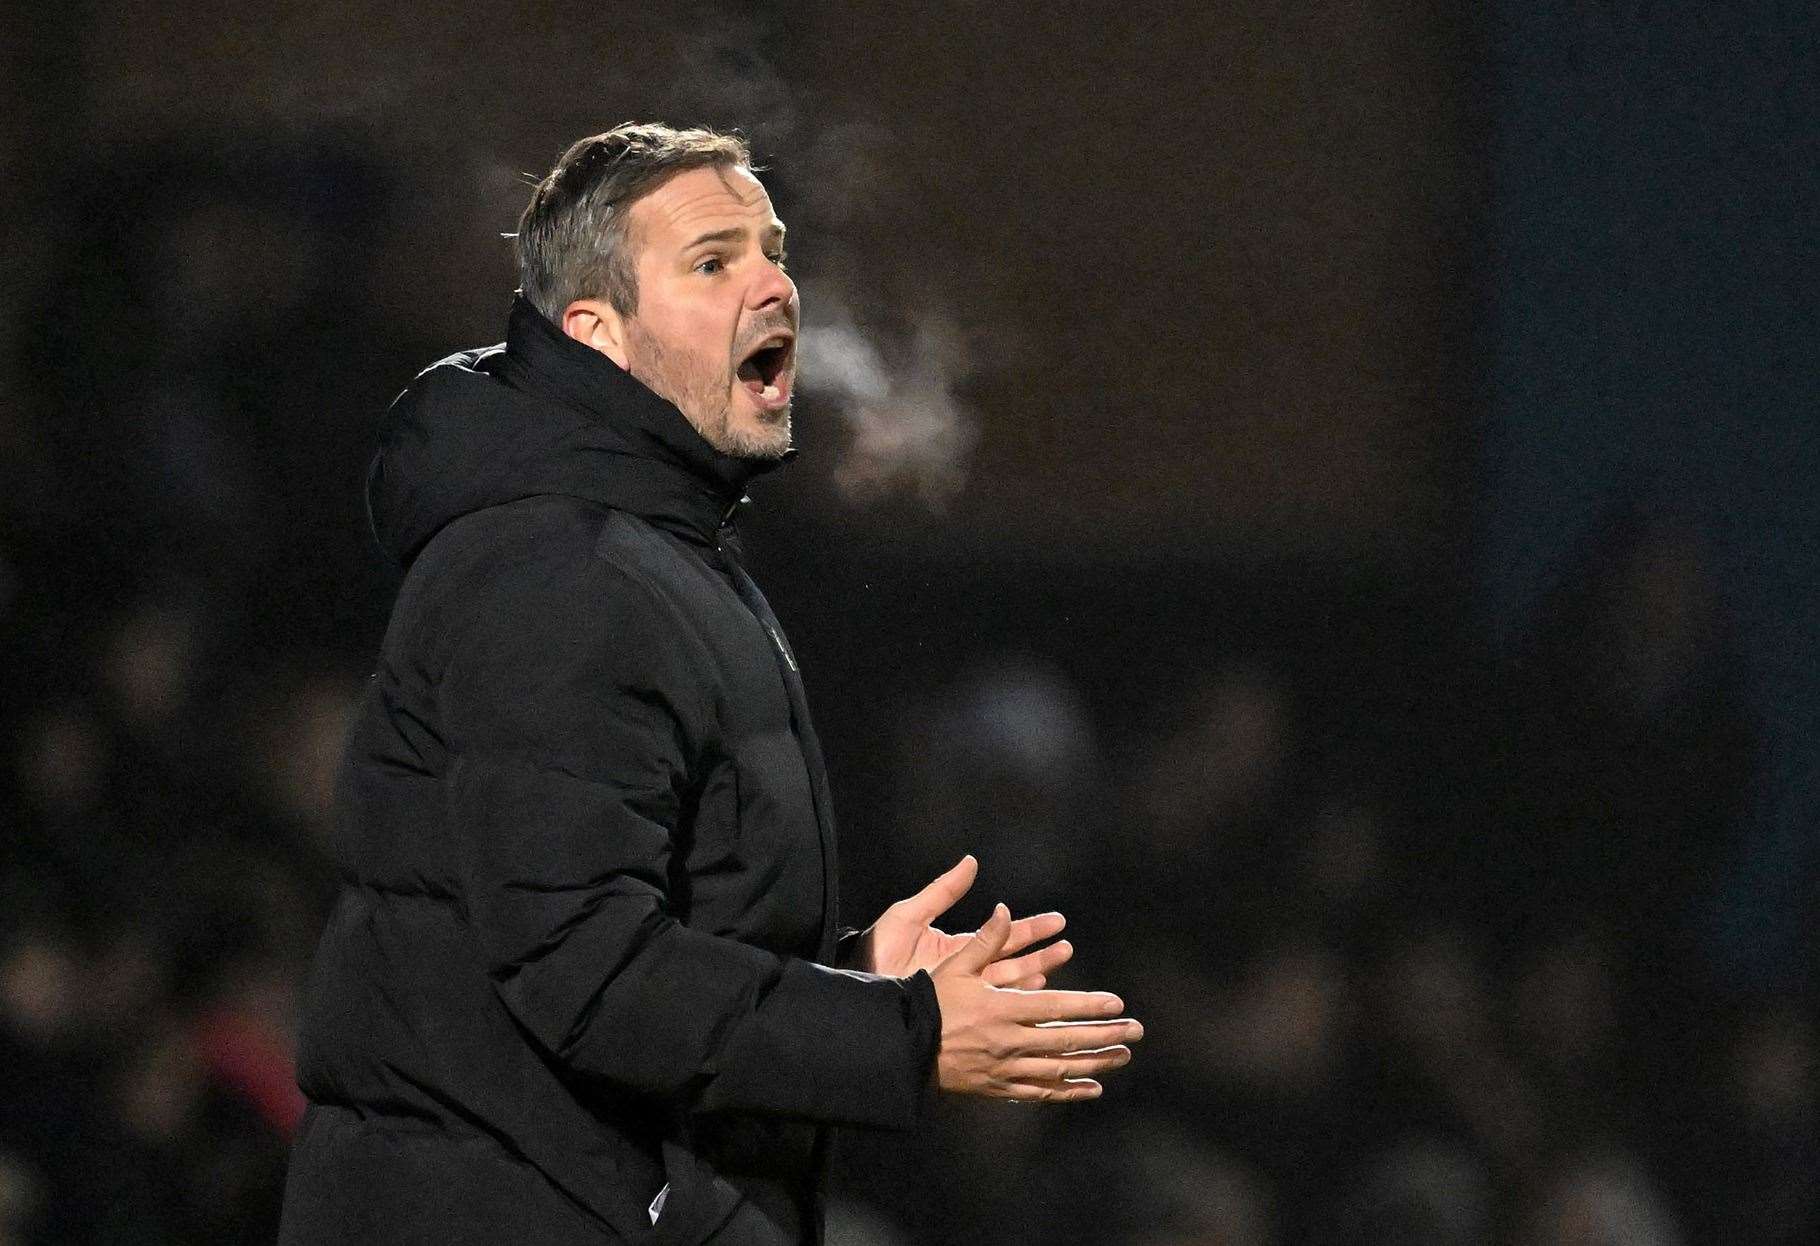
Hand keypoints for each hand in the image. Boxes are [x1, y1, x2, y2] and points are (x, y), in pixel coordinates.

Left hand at [856, 855, 1071, 988]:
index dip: (1030, 928)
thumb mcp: (910, 914)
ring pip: (1007, 984)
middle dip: (1041, 953)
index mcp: (958, 948)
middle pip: (1012, 961)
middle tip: (1067, 945)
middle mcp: (966, 972)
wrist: (856, 987)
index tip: (1057, 921)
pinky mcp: (957, 1012)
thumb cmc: (877, 949)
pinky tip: (1034, 995)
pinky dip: (1014, 1001)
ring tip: (1059, 965)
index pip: (1002, 936)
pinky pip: (992, 1007)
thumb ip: (943, 890)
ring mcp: (963, 994)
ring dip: (1035, 975)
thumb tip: (971, 861)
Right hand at [930, 903, 1141, 1102]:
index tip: (1116, 1004)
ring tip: (1123, 1057)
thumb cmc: (929, 1000)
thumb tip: (1004, 910)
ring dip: (1095, 1063)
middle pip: (1067, 1040)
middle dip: (1106, 1035)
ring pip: (1059, 1069)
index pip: (1056, 1007)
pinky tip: (1091, 1088)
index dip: (1089, 1005)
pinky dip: (1068, 1092)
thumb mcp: (955, 965)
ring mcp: (1005, 1068)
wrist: (903, 1045)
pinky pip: (1040, 1092)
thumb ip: (985, 940)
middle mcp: (1009, 1041)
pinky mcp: (998, 1087)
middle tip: (1136, 1031)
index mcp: (1002, 1008)